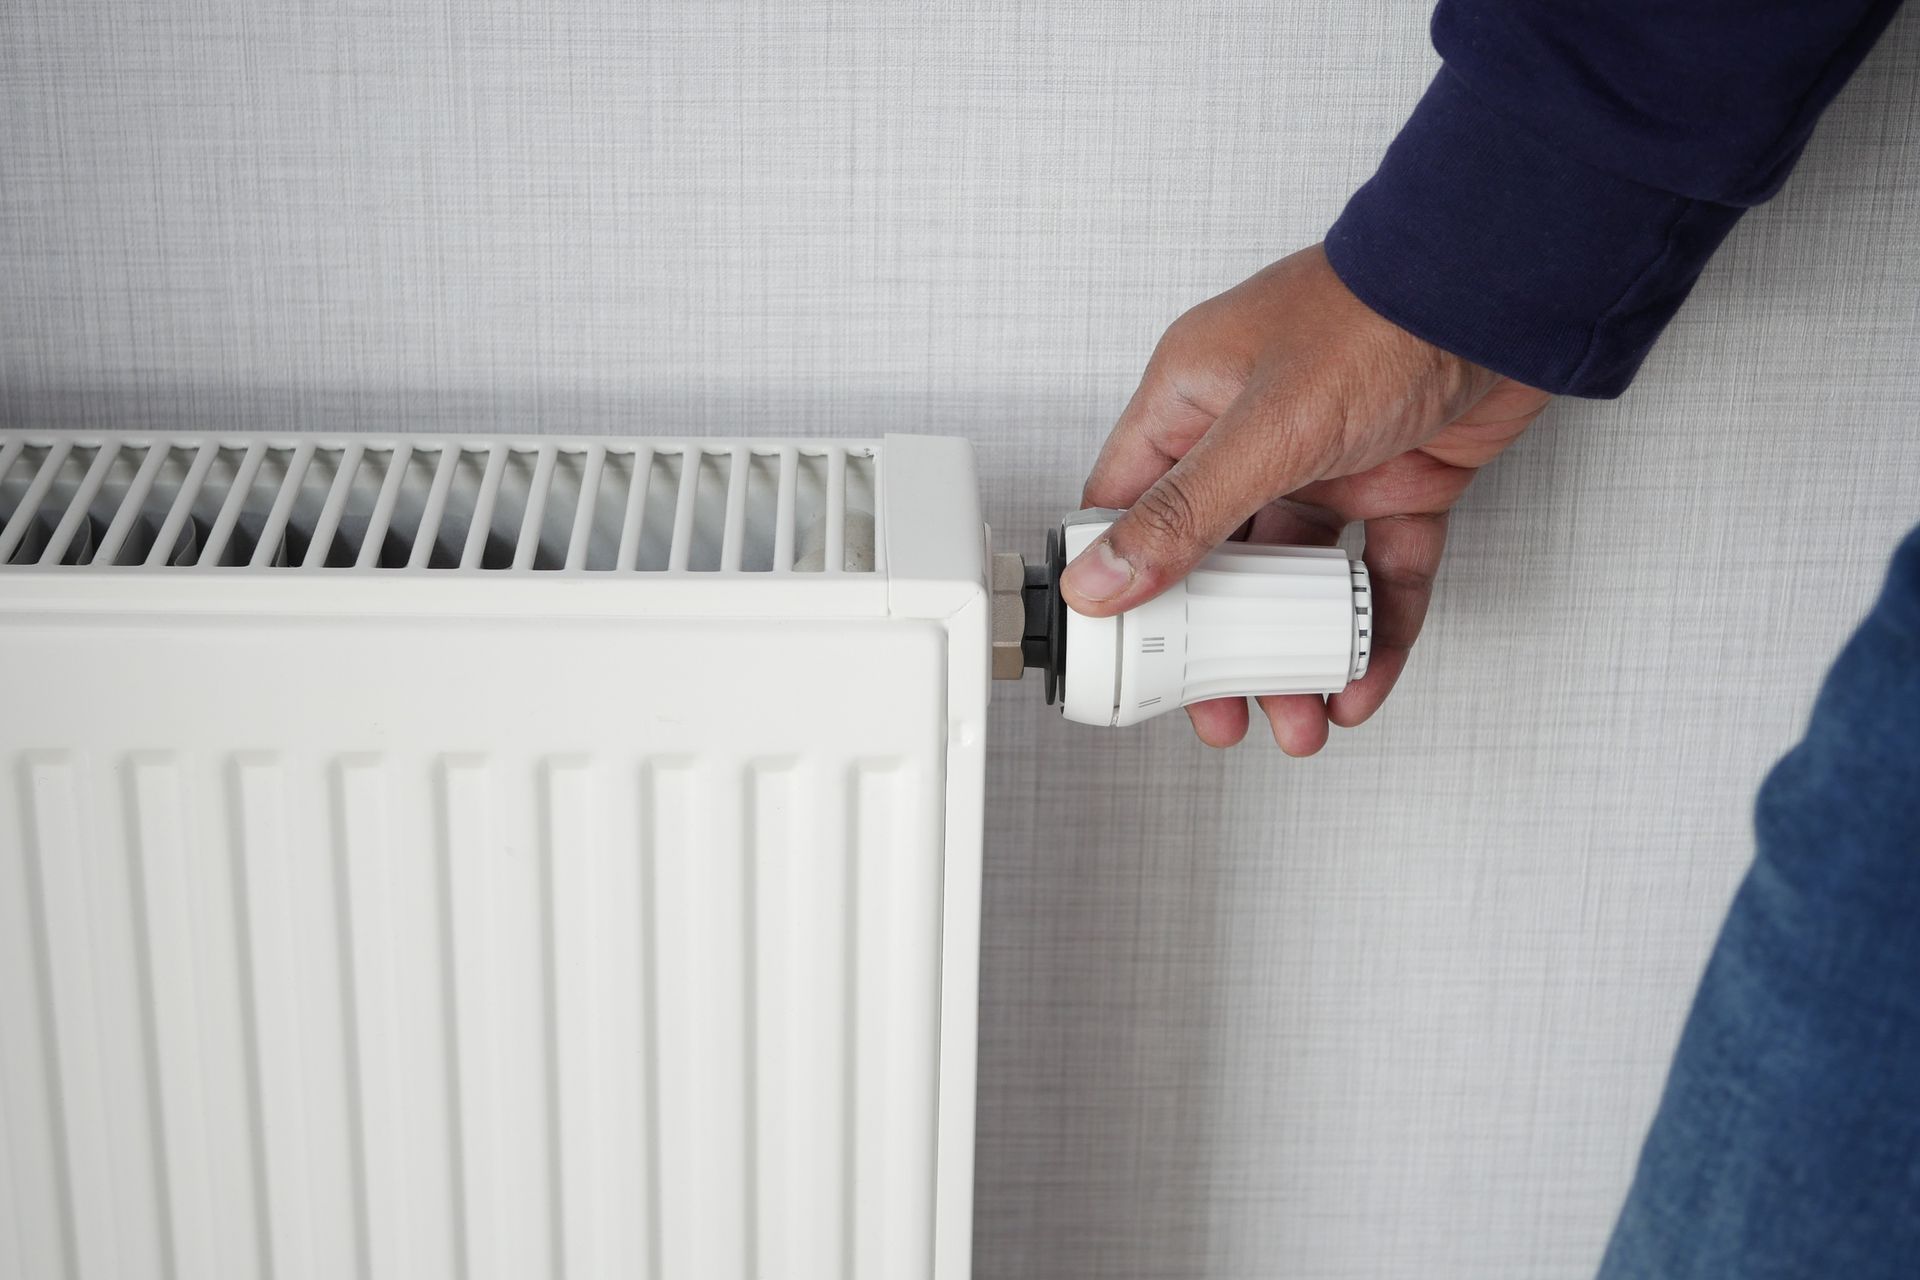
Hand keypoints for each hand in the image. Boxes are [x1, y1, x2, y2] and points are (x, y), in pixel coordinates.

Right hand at [1063, 244, 1551, 752]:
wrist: (1512, 292)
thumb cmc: (1378, 318)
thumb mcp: (1263, 430)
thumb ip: (1182, 516)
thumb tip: (1101, 580)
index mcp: (1192, 399)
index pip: (1127, 506)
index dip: (1119, 583)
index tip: (1123, 655)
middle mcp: (1251, 430)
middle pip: (1214, 561)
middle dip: (1219, 644)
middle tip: (1218, 709)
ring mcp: (1326, 459)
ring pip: (1296, 579)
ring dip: (1296, 649)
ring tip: (1299, 717)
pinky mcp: (1397, 482)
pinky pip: (1376, 573)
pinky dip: (1374, 629)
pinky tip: (1365, 677)